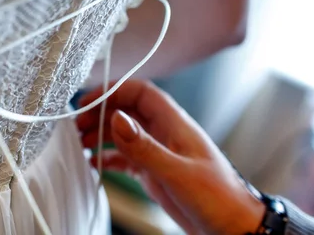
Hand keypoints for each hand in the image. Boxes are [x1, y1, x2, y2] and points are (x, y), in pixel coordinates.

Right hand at [76, 80, 263, 234]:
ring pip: (124, 133)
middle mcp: (164, 134)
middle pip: (127, 111)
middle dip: (100, 113)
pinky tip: (96, 163)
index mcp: (174, 124)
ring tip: (81, 143)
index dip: (112, 91)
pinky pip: (127, 157)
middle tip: (78, 125)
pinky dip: (109, 158)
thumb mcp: (178, 172)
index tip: (88, 102)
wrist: (235, 227)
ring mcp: (159, 152)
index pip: (139, 93)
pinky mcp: (155, 172)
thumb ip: (145, 147)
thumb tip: (117, 119)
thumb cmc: (219, 198)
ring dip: (101, 134)